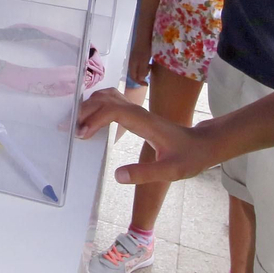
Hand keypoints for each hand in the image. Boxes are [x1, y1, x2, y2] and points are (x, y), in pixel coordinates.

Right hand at [75, 88, 224, 183]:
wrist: (204, 144)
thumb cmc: (190, 157)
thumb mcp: (171, 171)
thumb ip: (145, 174)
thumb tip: (117, 176)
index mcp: (144, 122)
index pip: (113, 110)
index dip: (94, 119)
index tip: (82, 135)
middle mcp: (139, 111)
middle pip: (105, 99)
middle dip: (85, 111)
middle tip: (70, 130)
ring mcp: (138, 110)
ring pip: (108, 96)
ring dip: (89, 106)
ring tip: (77, 124)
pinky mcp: (137, 114)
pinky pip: (112, 102)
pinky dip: (97, 105)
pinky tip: (91, 119)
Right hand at [127, 42, 152, 84]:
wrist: (144, 37)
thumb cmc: (144, 50)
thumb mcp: (144, 62)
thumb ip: (142, 71)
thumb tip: (140, 79)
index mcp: (132, 65)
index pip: (133, 77)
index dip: (139, 82)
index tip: (146, 84)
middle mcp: (131, 62)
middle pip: (135, 73)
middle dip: (142, 76)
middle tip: (149, 73)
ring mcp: (134, 58)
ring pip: (138, 68)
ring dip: (144, 70)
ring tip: (150, 67)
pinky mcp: (137, 54)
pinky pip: (140, 64)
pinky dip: (144, 66)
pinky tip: (149, 62)